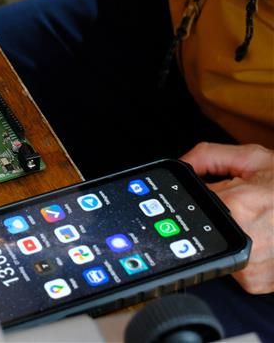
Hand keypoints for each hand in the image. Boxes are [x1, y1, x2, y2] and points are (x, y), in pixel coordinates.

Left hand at [181, 142, 273, 293]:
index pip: (186, 204)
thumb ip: (208, 156)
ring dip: (228, 235)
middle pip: (200, 227)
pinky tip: (260, 239)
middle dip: (214, 215)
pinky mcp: (255, 283)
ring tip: (256, 222)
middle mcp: (241, 240)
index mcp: (235, 206)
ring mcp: (249, 266)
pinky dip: (242, 253)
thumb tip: (179, 164)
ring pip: (215, 246)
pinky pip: (233, 266)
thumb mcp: (253, 159)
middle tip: (243, 208)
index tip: (215, 193)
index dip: (199, 195)